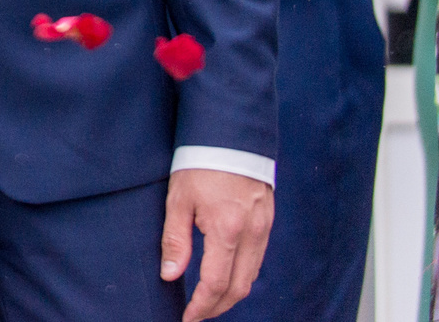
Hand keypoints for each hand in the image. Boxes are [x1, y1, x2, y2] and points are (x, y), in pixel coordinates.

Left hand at [161, 167, 271, 319]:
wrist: (229, 134)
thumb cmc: (199, 163)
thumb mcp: (178, 200)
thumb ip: (175, 240)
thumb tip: (171, 275)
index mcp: (226, 229)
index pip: (215, 283)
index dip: (202, 306)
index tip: (188, 318)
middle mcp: (252, 234)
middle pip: (239, 287)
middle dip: (218, 307)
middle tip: (197, 314)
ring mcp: (264, 228)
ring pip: (252, 276)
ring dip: (231, 294)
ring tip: (209, 301)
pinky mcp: (268, 221)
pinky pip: (257, 259)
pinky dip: (242, 275)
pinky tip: (226, 276)